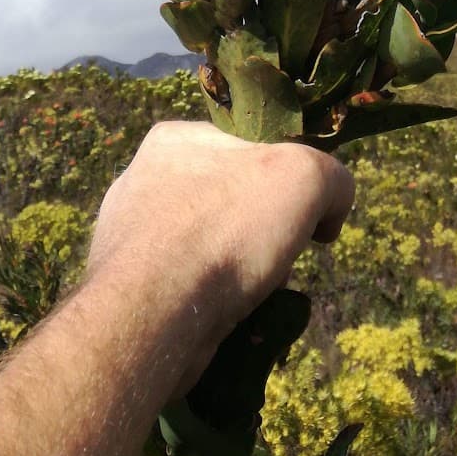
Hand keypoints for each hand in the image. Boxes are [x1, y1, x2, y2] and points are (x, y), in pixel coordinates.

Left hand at [85, 122, 354, 394]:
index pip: (246, 148)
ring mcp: (127, 237)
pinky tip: (224, 316)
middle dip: (262, 230)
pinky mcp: (124, 289)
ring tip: (255, 292)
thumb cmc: (227, 229)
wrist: (154, 317)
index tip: (302, 213)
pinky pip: (185, 286)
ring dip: (239, 269)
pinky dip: (211, 300)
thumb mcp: (306, 177)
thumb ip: (332, 177)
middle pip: (229, 199)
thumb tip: (330, 212)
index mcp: (174, 139)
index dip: (284, 178)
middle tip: (280, 256)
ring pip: (209, 245)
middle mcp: (142, 180)